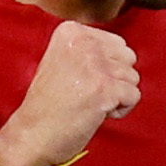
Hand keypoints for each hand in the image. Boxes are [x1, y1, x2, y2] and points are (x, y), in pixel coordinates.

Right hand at [0, 20, 140, 165]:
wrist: (32, 134)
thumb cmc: (49, 104)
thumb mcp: (63, 60)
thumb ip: (91, 50)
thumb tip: (126, 53)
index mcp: (70, 31)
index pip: (116, 43)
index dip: (106, 67)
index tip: (83, 81)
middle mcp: (83, 41)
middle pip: (128, 58)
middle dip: (116, 79)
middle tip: (88, 93)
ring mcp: (94, 64)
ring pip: (132, 77)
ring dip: (117, 96)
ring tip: (90, 104)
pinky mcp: (105, 87)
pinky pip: (134, 96)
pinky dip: (120, 110)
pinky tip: (97, 113)